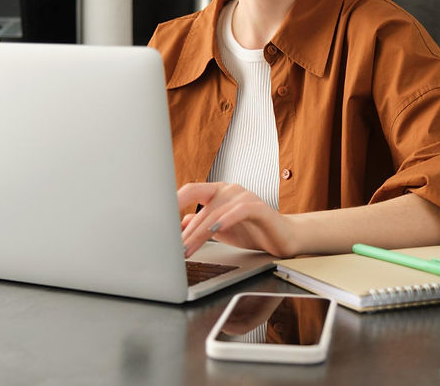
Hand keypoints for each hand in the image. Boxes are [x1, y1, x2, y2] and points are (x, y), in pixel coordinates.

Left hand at [178, 182, 295, 257]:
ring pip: (216, 211)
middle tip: (170, 247)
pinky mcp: (259, 207)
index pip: (190, 190)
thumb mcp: (219, 230)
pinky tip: (215, 229)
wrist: (282, 238)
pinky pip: (239, 210)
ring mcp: (245, 196)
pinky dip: (226, 219)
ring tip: (187, 249)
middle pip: (200, 204)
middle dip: (184, 229)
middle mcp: (229, 189)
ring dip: (199, 233)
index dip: (173, 201)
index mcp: (217, 192)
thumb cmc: (251, 231)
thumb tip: (176, 226)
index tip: (157, 218)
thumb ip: (199, 225)